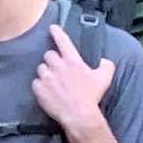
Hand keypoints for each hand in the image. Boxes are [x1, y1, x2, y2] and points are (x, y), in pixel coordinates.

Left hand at [30, 22, 117, 138]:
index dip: (57, 32)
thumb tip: (104, 60)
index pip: (63, 41)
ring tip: (52, 81)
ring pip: (41, 68)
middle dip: (52, 59)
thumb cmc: (91, 96)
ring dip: (46, 72)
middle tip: (58, 68)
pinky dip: (40, 85)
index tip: (52, 28)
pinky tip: (47, 91)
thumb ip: (106, 65)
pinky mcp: (39, 88)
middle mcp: (58, 66)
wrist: (78, 114)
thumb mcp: (104, 78)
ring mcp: (47, 77)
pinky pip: (35, 82)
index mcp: (73, 61)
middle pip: (49, 54)